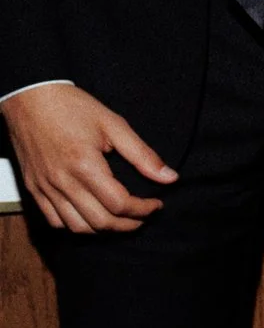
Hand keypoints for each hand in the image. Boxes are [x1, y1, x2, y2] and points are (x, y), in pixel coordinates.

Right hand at [0, 82, 178, 232]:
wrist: (29, 98)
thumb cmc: (71, 107)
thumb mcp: (113, 125)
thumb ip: (142, 155)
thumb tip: (170, 177)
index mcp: (84, 166)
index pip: (119, 204)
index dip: (143, 210)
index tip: (156, 205)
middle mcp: (62, 181)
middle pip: (100, 222)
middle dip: (128, 225)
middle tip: (143, 216)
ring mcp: (45, 187)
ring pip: (77, 227)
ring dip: (103, 229)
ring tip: (120, 219)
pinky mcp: (33, 188)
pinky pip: (54, 221)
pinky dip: (76, 225)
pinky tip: (90, 216)